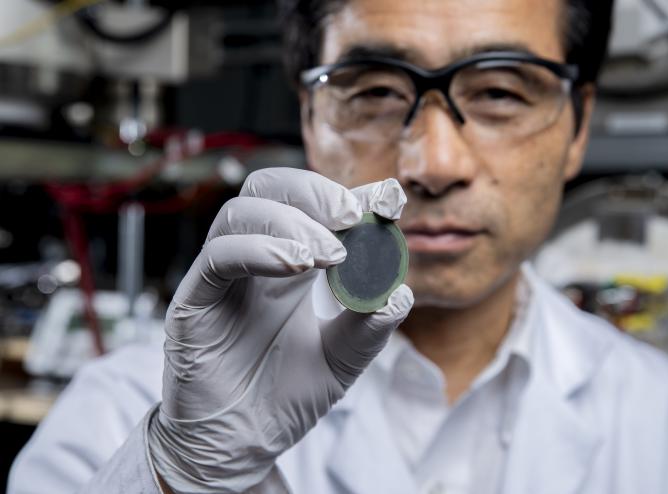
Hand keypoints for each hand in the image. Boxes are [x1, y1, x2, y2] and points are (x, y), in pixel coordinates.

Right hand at [148, 168, 412, 493]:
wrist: (240, 447)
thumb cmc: (284, 398)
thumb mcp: (341, 360)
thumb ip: (369, 327)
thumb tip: (401, 294)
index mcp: (290, 266)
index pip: (313, 209)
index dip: (350, 196)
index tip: (389, 201)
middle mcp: (255, 262)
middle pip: (270, 190)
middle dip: (315, 193)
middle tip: (353, 218)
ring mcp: (223, 278)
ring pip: (242, 213)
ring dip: (293, 223)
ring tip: (330, 255)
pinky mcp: (194, 301)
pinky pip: (218, 257)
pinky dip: (259, 250)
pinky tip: (295, 266)